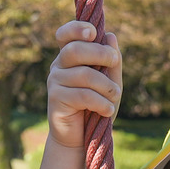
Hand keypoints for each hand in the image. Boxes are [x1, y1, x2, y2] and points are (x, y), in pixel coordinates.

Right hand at [45, 20, 120, 150]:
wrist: (80, 139)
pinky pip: (82, 95)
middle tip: (114, 61)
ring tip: (115, 97)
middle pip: (75, 50)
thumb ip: (111, 62)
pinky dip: (101, 102)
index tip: (93, 33)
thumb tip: (110, 36)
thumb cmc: (96, 108)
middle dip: (100, 53)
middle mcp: (59, 66)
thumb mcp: (110, 83)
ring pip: (83, 75)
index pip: (65, 35)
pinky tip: (108, 111)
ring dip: (105, 85)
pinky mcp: (56, 100)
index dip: (76, 28)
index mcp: (69, 57)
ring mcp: (55, 82)